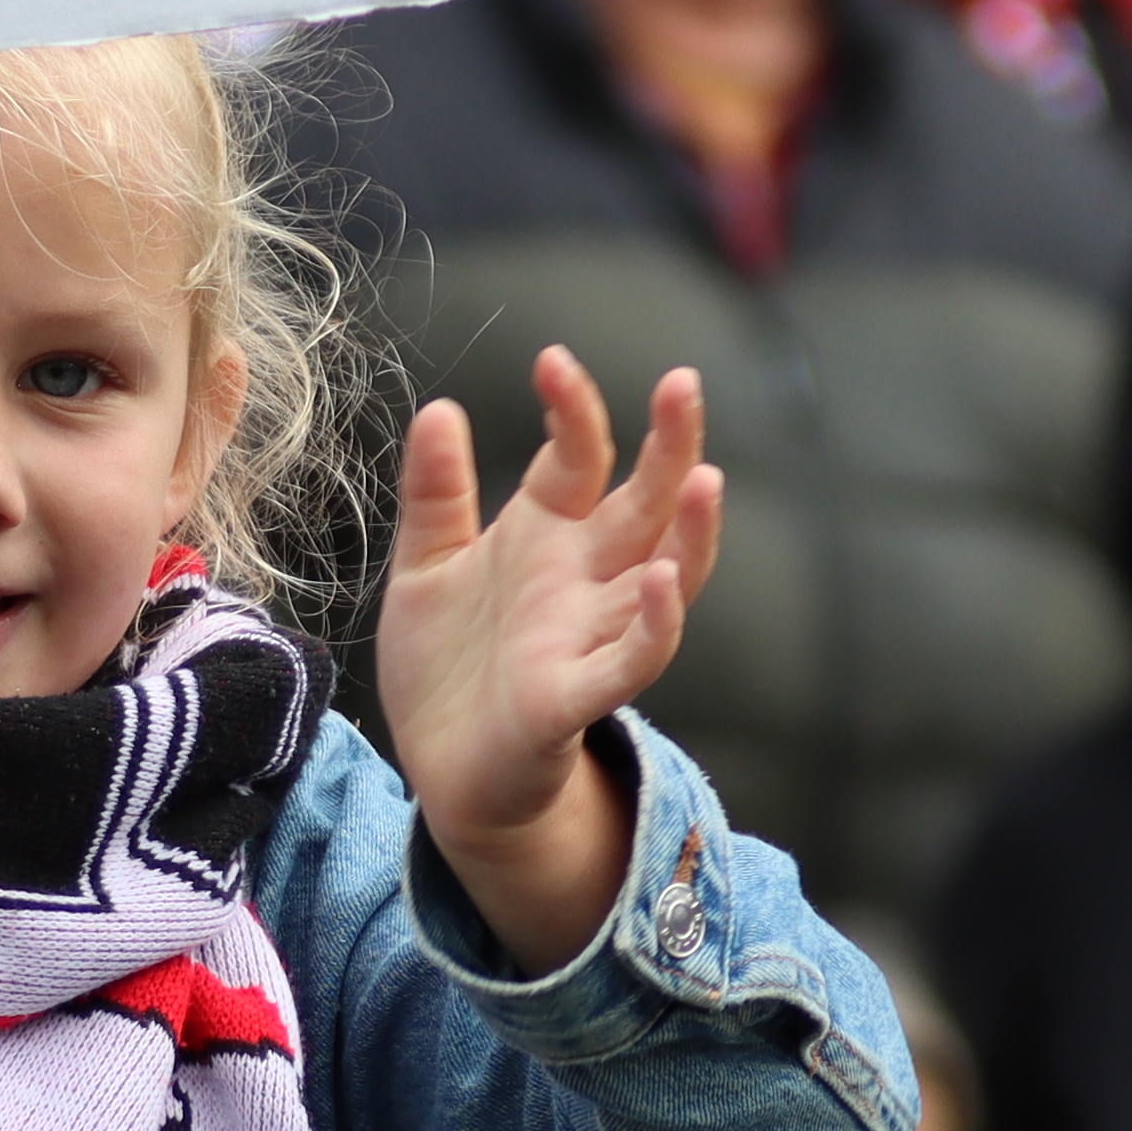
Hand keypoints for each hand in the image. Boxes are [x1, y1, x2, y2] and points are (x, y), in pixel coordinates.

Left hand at [383, 349, 718, 970]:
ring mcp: (587, 636)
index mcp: (547, 536)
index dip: (573, 410)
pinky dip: (653, 626)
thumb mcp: (426, 566)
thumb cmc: (445, 667)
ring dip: (690, 533)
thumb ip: (436, 493)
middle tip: (682, 382)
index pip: (578, 458)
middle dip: (670, 444)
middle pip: (645, 503)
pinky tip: (663, 585)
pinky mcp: (575, 698)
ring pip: (662, 578)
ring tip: (705, 477)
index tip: (553, 360)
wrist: (439, 770)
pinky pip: (631, 662)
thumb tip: (440, 409)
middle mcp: (582, 579)